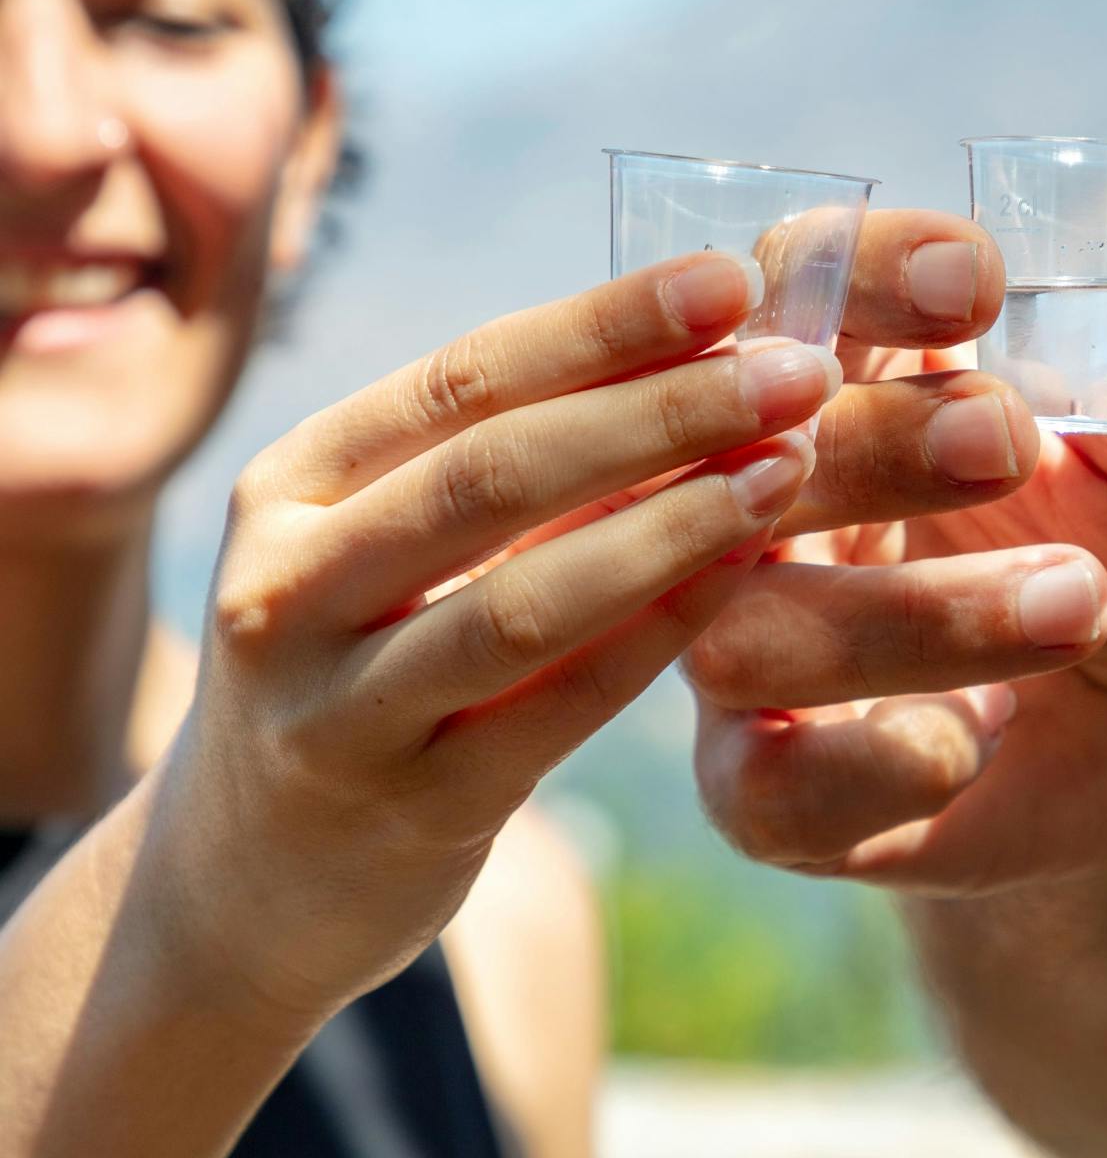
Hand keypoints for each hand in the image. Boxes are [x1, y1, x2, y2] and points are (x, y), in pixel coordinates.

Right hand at [147, 248, 836, 1018]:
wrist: (257, 877)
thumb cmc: (366, 665)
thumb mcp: (387, 548)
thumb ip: (507, 463)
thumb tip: (700, 350)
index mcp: (289, 486)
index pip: (465, 377)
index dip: (606, 323)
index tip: (733, 279)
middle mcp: (286, 587)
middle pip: (497, 472)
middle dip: (665, 411)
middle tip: (798, 370)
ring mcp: (338, 709)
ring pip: (529, 599)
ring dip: (678, 521)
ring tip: (791, 463)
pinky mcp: (412, 809)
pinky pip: (561, 705)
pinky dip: (662, 631)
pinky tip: (749, 574)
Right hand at [688, 266, 1106, 892]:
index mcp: (844, 380)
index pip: (796, 282)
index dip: (860, 272)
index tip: (976, 285)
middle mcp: (758, 504)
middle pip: (730, 450)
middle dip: (875, 443)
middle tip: (1010, 443)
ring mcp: (740, 650)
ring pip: (745, 633)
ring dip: (912, 617)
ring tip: (1076, 603)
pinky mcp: (764, 792)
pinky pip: (770, 785)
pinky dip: (886, 760)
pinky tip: (990, 732)